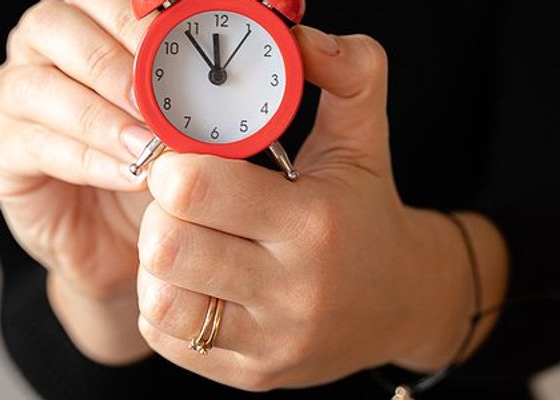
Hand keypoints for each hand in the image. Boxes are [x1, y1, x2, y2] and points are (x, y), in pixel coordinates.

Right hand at [0, 0, 156, 364]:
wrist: (123, 238)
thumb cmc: (152, 165)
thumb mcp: (182, 121)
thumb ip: (190, 89)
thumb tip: (221, 76)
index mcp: (83, 22)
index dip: (132, 17)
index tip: (176, 42)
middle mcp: (37, 49)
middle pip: (53, 25)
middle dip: (110, 61)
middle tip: (156, 97)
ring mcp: (10, 97)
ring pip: (36, 86)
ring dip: (97, 115)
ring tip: (145, 145)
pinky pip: (34, 144)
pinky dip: (86, 158)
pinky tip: (126, 173)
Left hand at [134, 26, 506, 390]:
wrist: (402, 302)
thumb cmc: (367, 209)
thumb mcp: (364, 135)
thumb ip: (344, 70)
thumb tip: (297, 32)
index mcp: (313, 222)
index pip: (196, 186)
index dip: (174, 163)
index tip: (186, 158)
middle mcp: (293, 289)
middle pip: (166, 245)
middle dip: (161, 213)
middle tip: (182, 203)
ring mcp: (271, 340)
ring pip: (159, 299)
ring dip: (158, 264)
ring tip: (186, 241)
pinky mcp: (252, 374)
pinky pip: (168, 338)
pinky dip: (167, 304)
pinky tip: (195, 281)